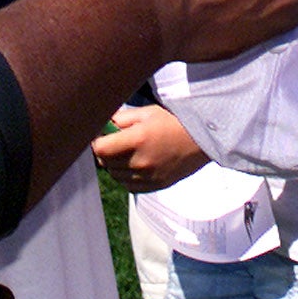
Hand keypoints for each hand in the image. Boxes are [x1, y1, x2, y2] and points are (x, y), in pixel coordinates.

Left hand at [91, 103, 208, 189]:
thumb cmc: (174, 122)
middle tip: (113, 141)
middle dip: (105, 152)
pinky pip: (128, 185)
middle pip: (106, 163)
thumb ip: (121, 118)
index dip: (95, 142)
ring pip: (115, 175)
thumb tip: (102, 123)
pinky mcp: (154, 186)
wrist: (202, 140)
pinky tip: (135, 164)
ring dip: (115, 165)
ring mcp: (148, 177)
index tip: (100, 136)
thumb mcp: (147, 112)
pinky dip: (126, 176)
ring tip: (126, 152)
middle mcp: (140, 161)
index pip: (100, 149)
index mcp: (137, 140)